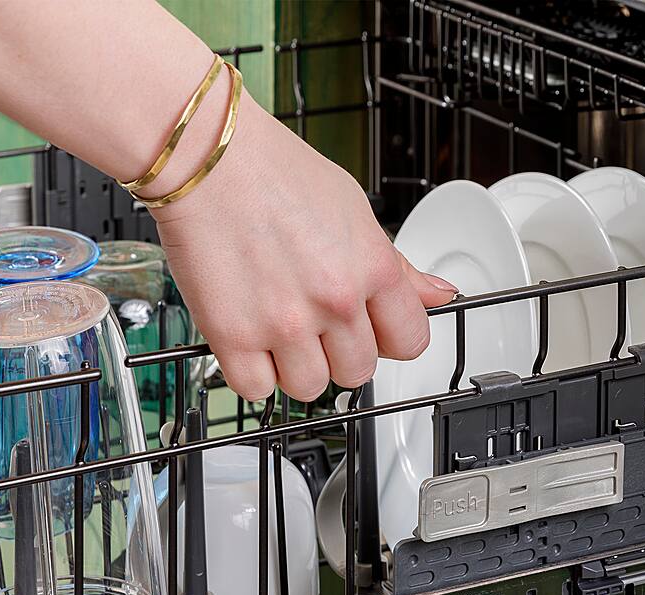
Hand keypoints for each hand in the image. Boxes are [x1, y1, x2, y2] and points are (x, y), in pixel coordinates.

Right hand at [152, 94, 455, 401]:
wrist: (205, 154)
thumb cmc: (275, 172)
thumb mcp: (354, 210)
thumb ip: (397, 266)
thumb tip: (439, 295)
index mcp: (371, 269)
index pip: (410, 342)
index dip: (389, 340)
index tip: (372, 332)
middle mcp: (334, 301)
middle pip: (358, 372)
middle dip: (338, 354)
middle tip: (314, 324)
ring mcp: (284, 323)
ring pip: (310, 388)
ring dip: (295, 368)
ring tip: (277, 329)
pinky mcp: (233, 336)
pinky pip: (257, 390)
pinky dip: (252, 374)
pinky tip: (249, 341)